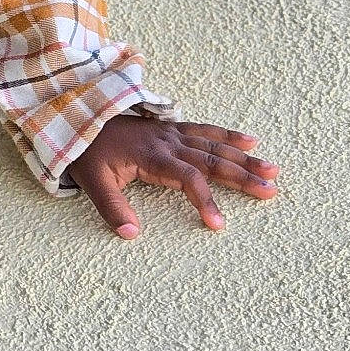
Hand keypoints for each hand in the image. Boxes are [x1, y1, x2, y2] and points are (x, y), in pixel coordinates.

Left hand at [65, 115, 278, 238]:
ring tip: (272, 169)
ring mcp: (171, 132)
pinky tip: (250, 140)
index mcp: (152, 156)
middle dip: (242, 176)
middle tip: (270, 191)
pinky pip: (205, 130)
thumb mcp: (92, 181)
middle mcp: (167, 142)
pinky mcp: (170, 128)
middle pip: (211, 160)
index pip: (187, 179)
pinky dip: (228, 135)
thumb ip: (111, 208)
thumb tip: (131, 234)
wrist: (77, 116)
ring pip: (214, 145)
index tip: (219, 226)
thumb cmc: (87, 152)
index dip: (205, 201)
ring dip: (244, 157)